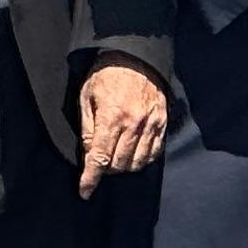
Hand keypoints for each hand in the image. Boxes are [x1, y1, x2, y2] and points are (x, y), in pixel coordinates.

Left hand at [75, 61, 169, 193]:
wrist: (135, 55)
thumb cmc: (106, 74)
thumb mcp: (87, 97)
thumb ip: (88, 129)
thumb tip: (89, 156)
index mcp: (112, 117)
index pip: (100, 158)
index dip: (91, 179)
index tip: (85, 192)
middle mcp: (134, 123)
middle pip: (119, 165)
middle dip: (106, 170)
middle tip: (99, 162)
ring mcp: (151, 124)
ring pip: (137, 163)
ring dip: (124, 166)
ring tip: (115, 157)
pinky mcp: (162, 122)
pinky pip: (154, 153)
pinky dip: (142, 159)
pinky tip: (133, 153)